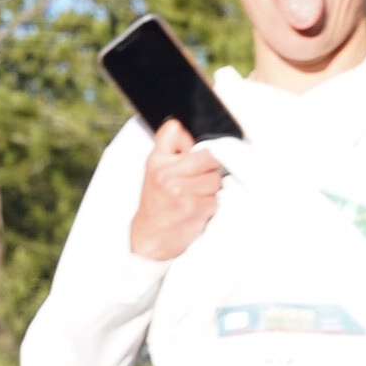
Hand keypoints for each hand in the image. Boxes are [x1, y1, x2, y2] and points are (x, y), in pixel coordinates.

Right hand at [128, 119, 224, 261]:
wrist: (149, 237)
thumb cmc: (155, 203)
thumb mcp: (154, 168)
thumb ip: (168, 144)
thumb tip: (184, 128)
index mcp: (157, 161)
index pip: (177, 132)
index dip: (192, 145)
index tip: (196, 156)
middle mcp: (167, 175)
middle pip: (208, 157)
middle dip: (208, 169)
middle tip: (198, 181)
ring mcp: (181, 192)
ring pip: (215, 179)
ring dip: (211, 190)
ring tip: (195, 197)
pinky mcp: (195, 208)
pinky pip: (216, 199)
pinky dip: (210, 206)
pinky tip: (196, 210)